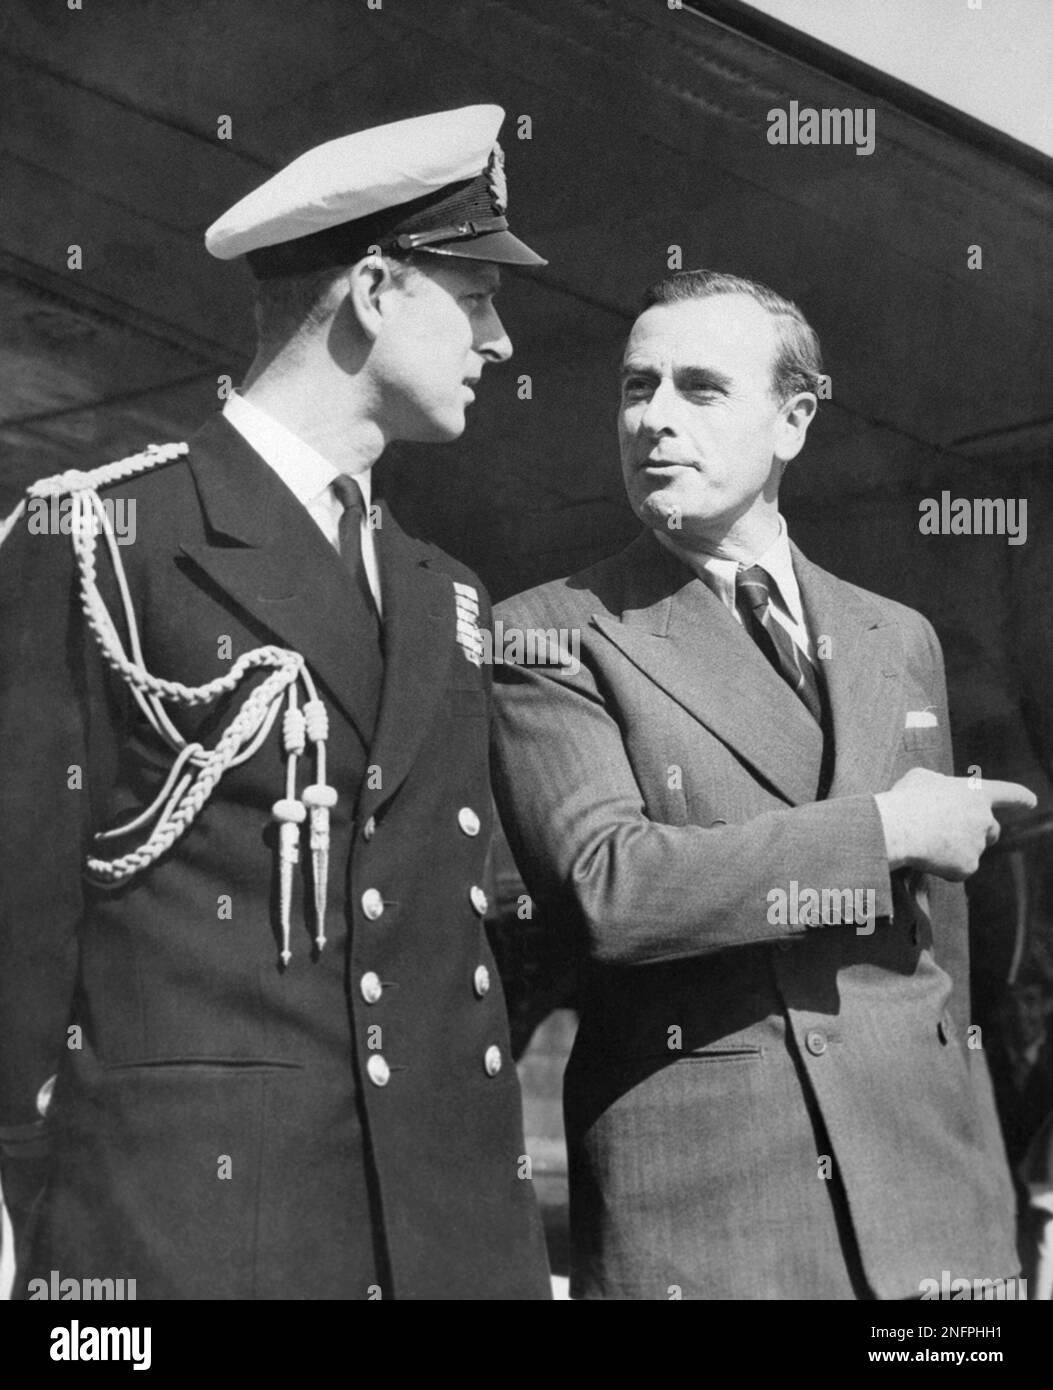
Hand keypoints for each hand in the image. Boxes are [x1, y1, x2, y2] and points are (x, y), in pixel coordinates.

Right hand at [874, 768, 1036, 880]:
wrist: (898, 828)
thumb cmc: (907, 799)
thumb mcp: (922, 777)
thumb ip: (940, 783)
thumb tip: (940, 790)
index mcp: (976, 792)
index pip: (1008, 793)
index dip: (1020, 797)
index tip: (1032, 802)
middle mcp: (984, 818)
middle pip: (993, 830)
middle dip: (982, 833)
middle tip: (957, 834)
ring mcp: (978, 844)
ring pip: (971, 850)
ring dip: (955, 849)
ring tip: (926, 842)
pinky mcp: (968, 866)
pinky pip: (957, 869)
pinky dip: (944, 867)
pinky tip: (926, 857)